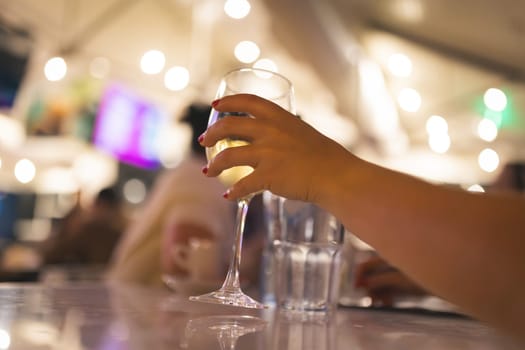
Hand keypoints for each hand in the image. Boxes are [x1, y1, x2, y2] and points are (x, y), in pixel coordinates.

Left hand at [200, 94, 352, 202]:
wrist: (336, 175)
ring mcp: (268, 153)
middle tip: (204, 141)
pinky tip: (228, 197)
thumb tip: (268, 139)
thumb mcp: (302, 133)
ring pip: (228, 156)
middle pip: (229, 126)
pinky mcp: (269, 176)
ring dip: (214, 165)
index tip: (216, 106)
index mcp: (280, 117)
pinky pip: (242, 185)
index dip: (228, 102)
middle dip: (212, 134)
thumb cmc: (325, 157)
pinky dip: (233, 192)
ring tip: (208, 172)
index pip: (248, 101)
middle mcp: (270, 131)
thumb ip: (283, 132)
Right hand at [354, 256, 427, 305]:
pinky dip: (388, 294)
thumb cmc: (425, 271)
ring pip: (381, 282)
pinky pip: (390, 287)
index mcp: (387, 255)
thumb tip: (363, 284)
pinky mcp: (405, 280)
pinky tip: (390, 303)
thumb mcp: (400, 279)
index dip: (359, 275)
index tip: (357, 289)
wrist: (449, 276)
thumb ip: (380, 280)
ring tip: (384, 303)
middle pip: (373, 274)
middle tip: (372, 301)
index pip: (366, 264)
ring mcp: (398, 271)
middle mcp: (391, 261)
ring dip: (379, 293)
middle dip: (370, 288)